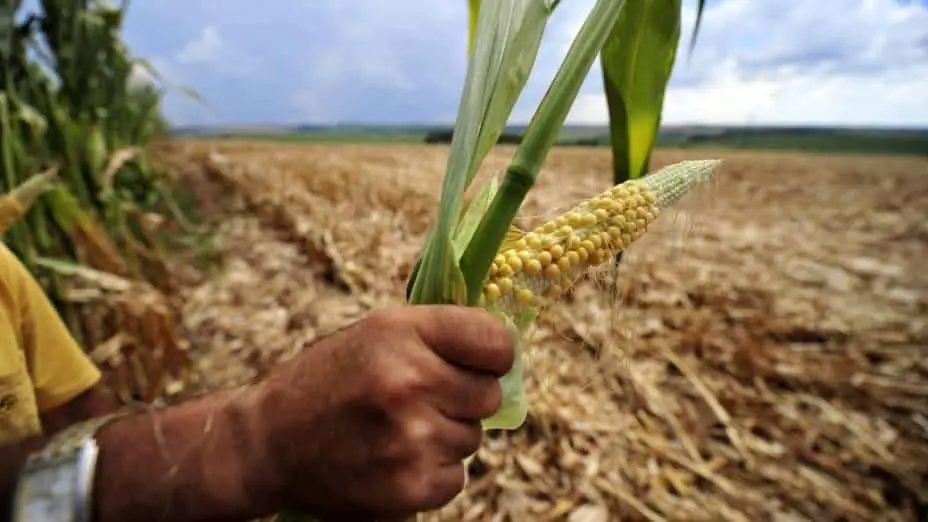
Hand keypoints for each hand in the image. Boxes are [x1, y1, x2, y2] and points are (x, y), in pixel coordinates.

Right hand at [249, 305, 514, 519]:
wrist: (268, 443)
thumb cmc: (328, 381)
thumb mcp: (377, 334)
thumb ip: (440, 336)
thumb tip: (506, 353)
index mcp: (402, 332)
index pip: (497, 342)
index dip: (492, 355)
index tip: (477, 362)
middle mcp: (409, 381)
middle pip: (489, 395)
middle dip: (464, 398)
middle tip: (420, 399)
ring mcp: (412, 438)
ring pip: (473, 438)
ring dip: (444, 436)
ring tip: (396, 430)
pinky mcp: (411, 486)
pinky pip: (456, 477)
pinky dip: (432, 472)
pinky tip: (392, 459)